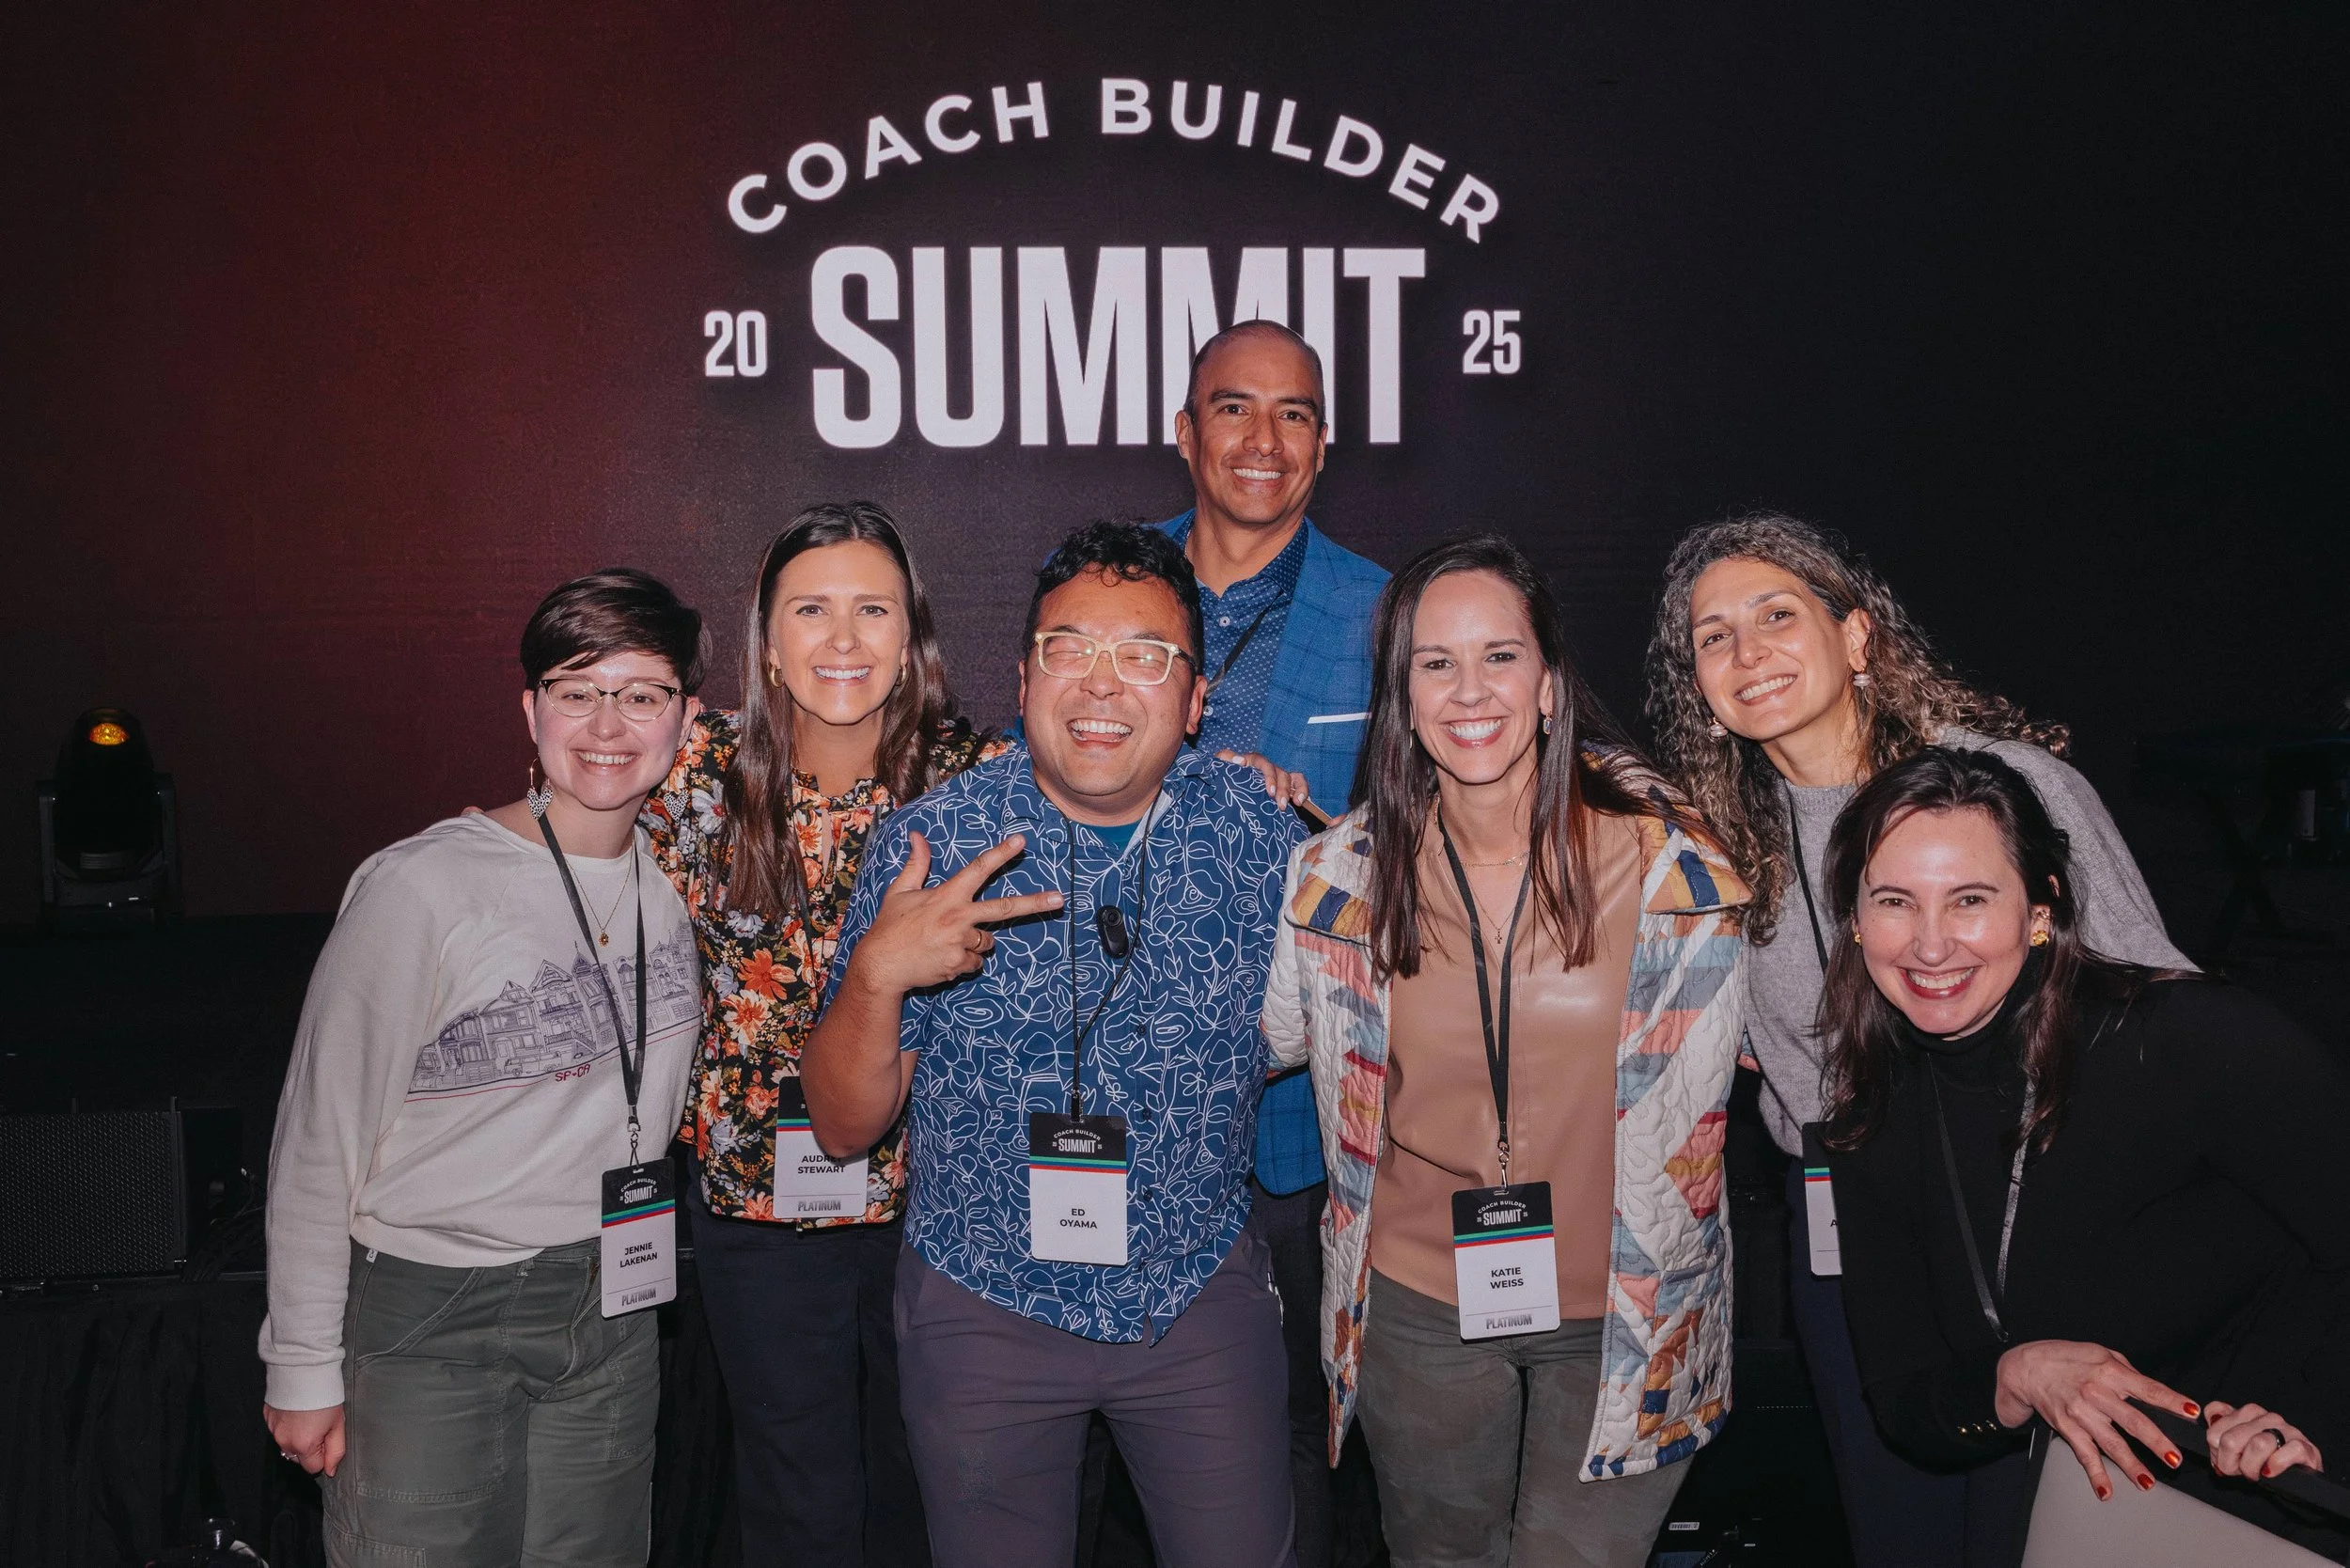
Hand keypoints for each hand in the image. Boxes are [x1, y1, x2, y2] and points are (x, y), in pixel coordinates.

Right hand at [263, 1401, 345, 1476]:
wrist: (304, 1370)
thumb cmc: (324, 1396)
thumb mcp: (338, 1424)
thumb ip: (335, 1451)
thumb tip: (330, 1470)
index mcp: (303, 1445)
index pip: (313, 1467)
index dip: (323, 1455)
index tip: (327, 1438)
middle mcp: (284, 1441)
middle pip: (298, 1457)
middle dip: (309, 1448)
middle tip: (319, 1426)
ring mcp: (273, 1430)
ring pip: (287, 1445)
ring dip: (297, 1438)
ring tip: (308, 1417)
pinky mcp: (267, 1418)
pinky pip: (278, 1430)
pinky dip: (287, 1426)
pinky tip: (296, 1412)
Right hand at [851, 832, 1063, 994]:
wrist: (881, 966)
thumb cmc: (890, 927)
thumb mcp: (900, 891)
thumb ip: (916, 864)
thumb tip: (916, 835)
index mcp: (947, 895)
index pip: (979, 869)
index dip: (1001, 853)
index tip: (1021, 841)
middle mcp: (959, 917)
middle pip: (1005, 908)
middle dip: (1035, 903)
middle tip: (1060, 899)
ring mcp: (961, 943)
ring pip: (988, 941)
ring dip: (976, 941)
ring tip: (946, 942)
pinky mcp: (960, 964)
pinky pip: (976, 961)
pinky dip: (965, 960)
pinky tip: (943, 957)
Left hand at [1216, 749, 1309, 808]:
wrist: (1222, 792)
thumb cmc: (1222, 778)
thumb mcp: (1219, 767)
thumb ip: (1225, 759)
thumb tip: (1242, 761)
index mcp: (1251, 762)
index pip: (1263, 763)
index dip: (1269, 775)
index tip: (1269, 791)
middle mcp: (1265, 768)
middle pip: (1280, 772)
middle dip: (1283, 788)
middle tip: (1280, 804)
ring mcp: (1275, 776)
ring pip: (1291, 777)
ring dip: (1294, 790)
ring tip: (1294, 803)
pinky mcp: (1282, 786)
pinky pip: (1298, 782)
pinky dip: (1302, 789)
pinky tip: (1301, 802)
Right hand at [1994, 1339, 2195, 1499]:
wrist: (2026, 1367)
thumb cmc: (2066, 1358)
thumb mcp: (2100, 1353)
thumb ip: (2127, 1372)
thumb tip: (2153, 1394)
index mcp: (2109, 1372)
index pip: (2147, 1388)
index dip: (2171, 1401)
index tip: (2191, 1412)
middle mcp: (2096, 1393)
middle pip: (2132, 1421)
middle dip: (2156, 1441)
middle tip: (2175, 1459)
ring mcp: (2081, 1413)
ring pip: (2110, 1443)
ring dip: (2130, 1464)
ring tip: (2148, 1482)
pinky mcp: (2067, 1428)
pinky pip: (2084, 1454)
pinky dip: (2095, 1474)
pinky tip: (2105, 1491)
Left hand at [2204, 1401, 2323, 1480]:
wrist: (2296, 1482)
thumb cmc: (2261, 1463)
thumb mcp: (2235, 1447)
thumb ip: (2218, 1429)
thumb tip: (2207, 1417)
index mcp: (2247, 1412)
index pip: (2215, 1420)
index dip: (2214, 1447)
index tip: (2222, 1457)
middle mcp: (2266, 1417)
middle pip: (2230, 1439)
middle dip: (2229, 1462)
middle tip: (2238, 1471)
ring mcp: (2288, 1430)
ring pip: (2258, 1444)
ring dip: (2251, 1467)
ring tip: (2256, 1474)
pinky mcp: (2306, 1448)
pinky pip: (2286, 1453)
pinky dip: (2276, 1466)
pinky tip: (2271, 1472)